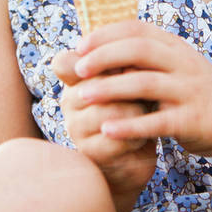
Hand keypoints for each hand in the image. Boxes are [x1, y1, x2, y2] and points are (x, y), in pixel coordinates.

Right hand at [52, 47, 156, 199]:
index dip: (98, 60)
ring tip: (145, 114)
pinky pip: (118, 138)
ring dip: (137, 112)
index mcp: (75, 76)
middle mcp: (69, 100)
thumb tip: (132, 60)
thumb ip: (126, 62)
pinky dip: (136, 135)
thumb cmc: (136, 103)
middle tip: (146, 92)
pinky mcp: (89, 152)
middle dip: (131, 86)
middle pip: (99, 84)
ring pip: (110, 111)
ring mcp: (75, 127)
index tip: (124, 64)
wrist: (137, 147)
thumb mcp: (131, 76)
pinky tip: (140, 136)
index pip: (65, 62)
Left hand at [70, 18, 211, 158]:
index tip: (79, 46)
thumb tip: (98, 49)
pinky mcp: (191, 120)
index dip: (105, 34)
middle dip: (104, 56)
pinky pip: (157, 122)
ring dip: (110, 89)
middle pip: (139, 49)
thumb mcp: (176, 67)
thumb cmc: (195, 96)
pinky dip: (130, 126)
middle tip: (78, 69)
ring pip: (145, 84)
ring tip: (82, 97)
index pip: (137, 28)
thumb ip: (146, 58)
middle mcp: (183, 63)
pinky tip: (107, 130)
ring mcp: (189, 91)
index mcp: (175, 47)